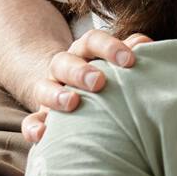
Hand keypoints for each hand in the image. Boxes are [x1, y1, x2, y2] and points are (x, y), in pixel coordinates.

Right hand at [21, 30, 152, 142]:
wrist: (78, 96)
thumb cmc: (108, 79)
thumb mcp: (117, 63)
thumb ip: (130, 52)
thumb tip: (145, 43)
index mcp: (85, 52)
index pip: (93, 41)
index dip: (109, 47)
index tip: (129, 60)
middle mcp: (64, 68)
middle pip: (64, 62)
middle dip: (80, 71)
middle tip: (99, 82)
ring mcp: (49, 91)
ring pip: (44, 88)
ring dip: (56, 95)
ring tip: (72, 103)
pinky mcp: (41, 116)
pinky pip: (30, 121)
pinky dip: (33, 127)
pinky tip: (42, 134)